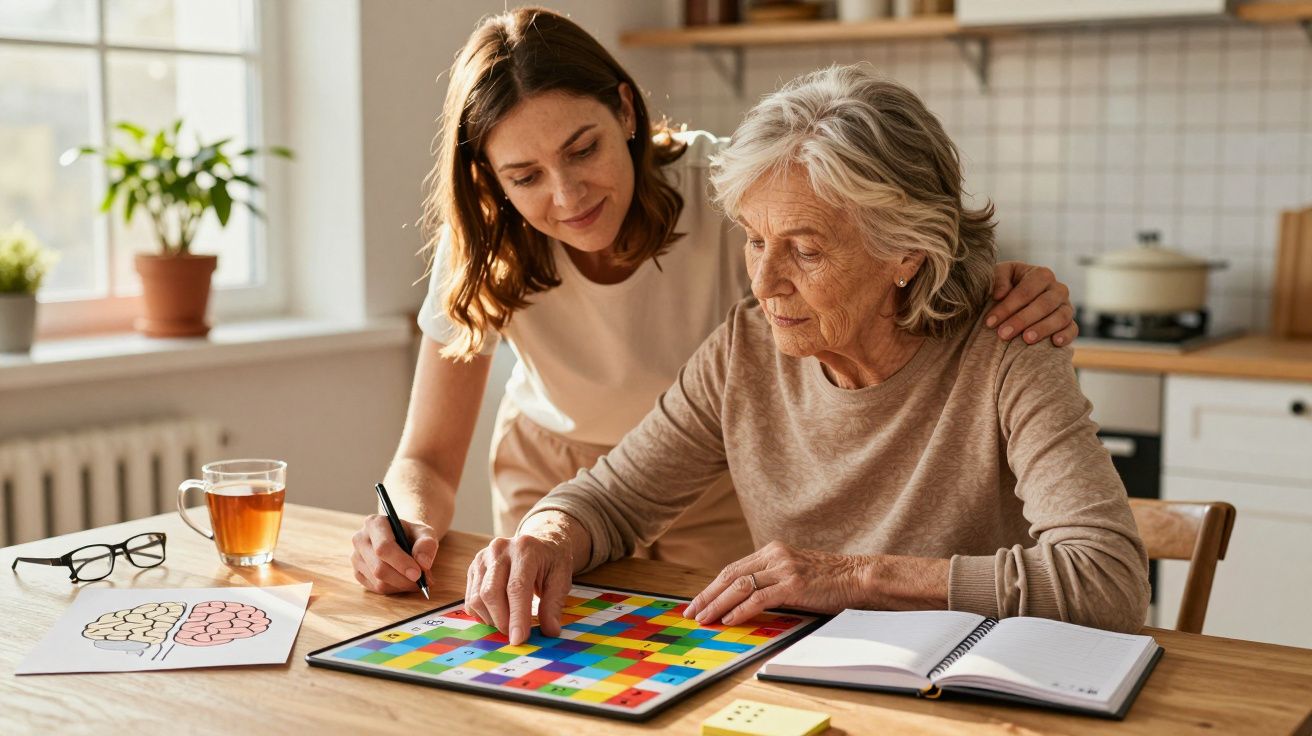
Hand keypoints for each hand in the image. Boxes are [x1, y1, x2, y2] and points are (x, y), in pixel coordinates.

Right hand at [351, 515, 438, 594]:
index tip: (418, 574)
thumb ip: (427, 544)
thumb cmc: (413, 534)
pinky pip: (376, 589)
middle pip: (379, 568)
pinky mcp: (357, 572)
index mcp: (375, 523)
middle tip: (423, 582)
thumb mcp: (425, 533)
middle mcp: (360, 539)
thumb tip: (423, 564)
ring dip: (401, 586)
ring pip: (378, 581)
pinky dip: (394, 589)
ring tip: (417, 581)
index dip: (401, 563)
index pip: (384, 547)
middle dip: (404, 579)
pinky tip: (404, 581)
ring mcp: (356, 557)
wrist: (403, 537)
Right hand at [465, 533, 574, 644]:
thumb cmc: (551, 562)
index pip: (516, 587)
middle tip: (516, 635)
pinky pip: (470, 599)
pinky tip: (498, 614)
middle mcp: (500, 550)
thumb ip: (554, 604)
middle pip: (491, 593)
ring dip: (491, 619)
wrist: (539, 542)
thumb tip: (550, 631)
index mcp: (525, 549)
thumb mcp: (562, 579)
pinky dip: (482, 614)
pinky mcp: (474, 568)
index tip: (518, 639)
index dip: (516, 616)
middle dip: (502, 621)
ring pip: (477, 598)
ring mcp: (483, 558)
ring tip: (509, 622)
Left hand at [683, 542, 867, 626]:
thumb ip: (771, 581)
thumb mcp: (794, 574)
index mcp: (772, 551)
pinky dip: (740, 610)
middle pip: (730, 576)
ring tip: (705, 619)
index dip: (712, 587)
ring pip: (740, 586)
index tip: (698, 602)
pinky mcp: (793, 583)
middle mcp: (774, 555)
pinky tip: (729, 620)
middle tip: (692, 613)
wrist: (859, 577)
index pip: (733, 569)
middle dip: (708, 596)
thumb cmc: (829, 581)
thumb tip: (743, 602)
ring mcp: (783, 568)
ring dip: (718, 604)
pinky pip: (759, 597)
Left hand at [987, 262, 1077, 345]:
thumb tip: (1000, 294)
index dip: (1007, 307)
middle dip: (1022, 320)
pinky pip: (1073, 330)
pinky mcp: (1070, 324)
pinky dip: (1066, 336)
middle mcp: (1058, 289)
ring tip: (1026, 339)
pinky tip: (1054, 343)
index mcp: (1041, 275)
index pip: (1026, 291)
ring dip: (1043, 329)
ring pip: (1061, 317)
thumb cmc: (1003, 287)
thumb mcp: (997, 276)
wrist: (1013, 302)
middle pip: (1044, 304)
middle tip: (1003, 334)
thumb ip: (998, 279)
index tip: (990, 322)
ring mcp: (1066, 306)